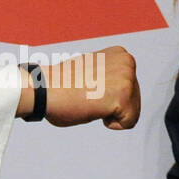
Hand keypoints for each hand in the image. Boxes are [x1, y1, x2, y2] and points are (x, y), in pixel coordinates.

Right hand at [18, 46, 140, 129]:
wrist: (44, 89)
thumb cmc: (62, 85)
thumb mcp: (94, 72)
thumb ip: (110, 76)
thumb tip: (116, 88)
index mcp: (121, 55)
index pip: (130, 89)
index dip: (109, 97)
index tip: (90, 89)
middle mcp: (127, 63)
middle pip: (134, 101)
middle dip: (113, 106)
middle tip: (89, 96)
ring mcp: (127, 79)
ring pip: (132, 113)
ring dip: (110, 114)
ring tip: (91, 100)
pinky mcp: (123, 96)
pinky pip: (128, 123)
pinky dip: (110, 123)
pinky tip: (94, 108)